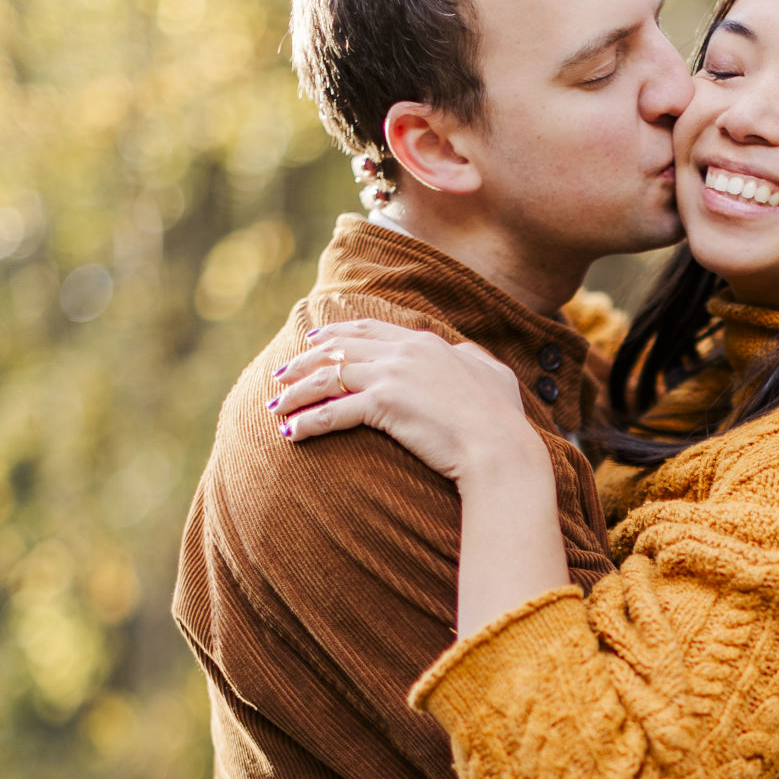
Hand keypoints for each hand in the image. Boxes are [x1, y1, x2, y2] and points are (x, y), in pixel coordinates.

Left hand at [269, 319, 541, 486]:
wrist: (501, 448)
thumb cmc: (503, 419)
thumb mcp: (493, 375)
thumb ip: (470, 358)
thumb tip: (463, 353)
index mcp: (427, 342)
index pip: (368, 330)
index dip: (336, 334)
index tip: (313, 340)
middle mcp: (405, 351)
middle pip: (339, 349)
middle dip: (304, 361)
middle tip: (281, 373)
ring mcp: (393, 374)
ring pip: (328, 377)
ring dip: (296, 392)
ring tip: (275, 406)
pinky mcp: (384, 404)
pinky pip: (332, 411)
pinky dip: (307, 421)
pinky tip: (290, 432)